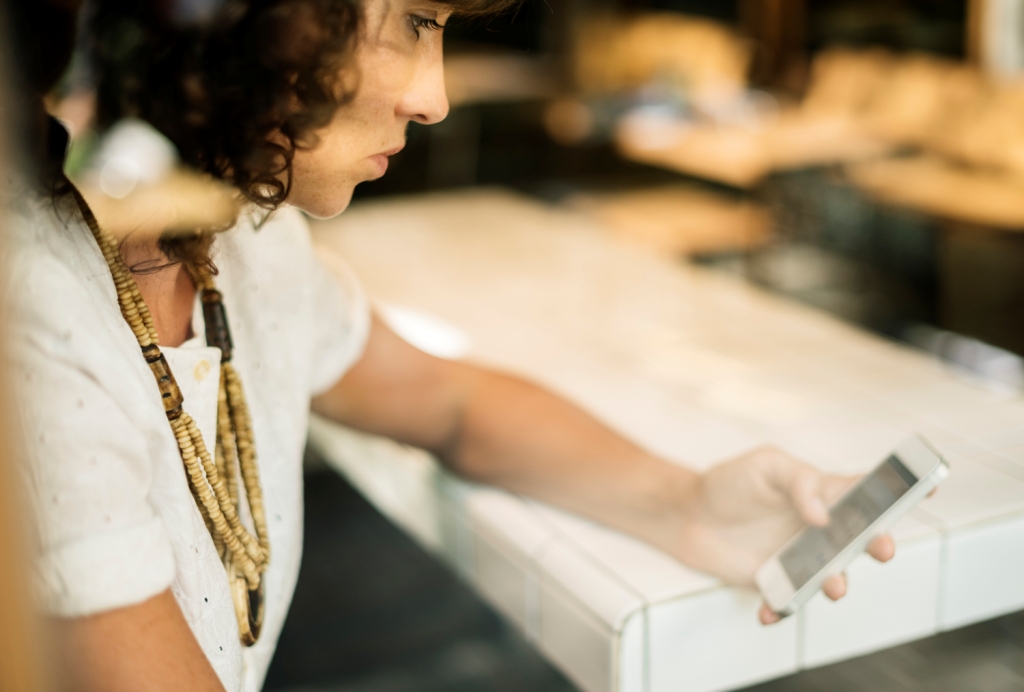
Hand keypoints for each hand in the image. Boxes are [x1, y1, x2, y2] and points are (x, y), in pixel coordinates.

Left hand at [670, 446, 894, 624]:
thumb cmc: (730, 483)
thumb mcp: (765, 466)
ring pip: (832, 576)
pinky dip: (783, 609)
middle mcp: (821, 529)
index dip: (899, 490)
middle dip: (878, 545)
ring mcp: (802, 557)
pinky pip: (789, 601)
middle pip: (861, 540)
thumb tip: (821, 514)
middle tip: (881, 547)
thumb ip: (798, 481)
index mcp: (823, 494)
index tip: (926, 487)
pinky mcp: (777, 581)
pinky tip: (771, 609)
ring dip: (836, 584)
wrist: (689, 514)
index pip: (867, 491)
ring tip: (832, 586)